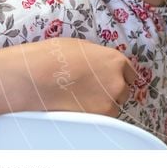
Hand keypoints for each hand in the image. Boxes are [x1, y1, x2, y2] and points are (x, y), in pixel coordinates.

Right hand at [0, 38, 136, 120]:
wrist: (35, 77)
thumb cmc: (54, 58)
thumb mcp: (82, 48)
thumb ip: (98, 57)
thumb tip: (100, 63)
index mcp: (116, 60)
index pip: (131, 74)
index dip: (120, 78)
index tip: (111, 82)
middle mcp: (118, 81)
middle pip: (124, 92)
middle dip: (111, 93)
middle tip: (92, 93)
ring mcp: (109, 101)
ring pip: (113, 108)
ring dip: (102, 106)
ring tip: (81, 101)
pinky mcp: (98, 117)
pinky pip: (102, 120)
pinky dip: (93, 117)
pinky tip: (77, 109)